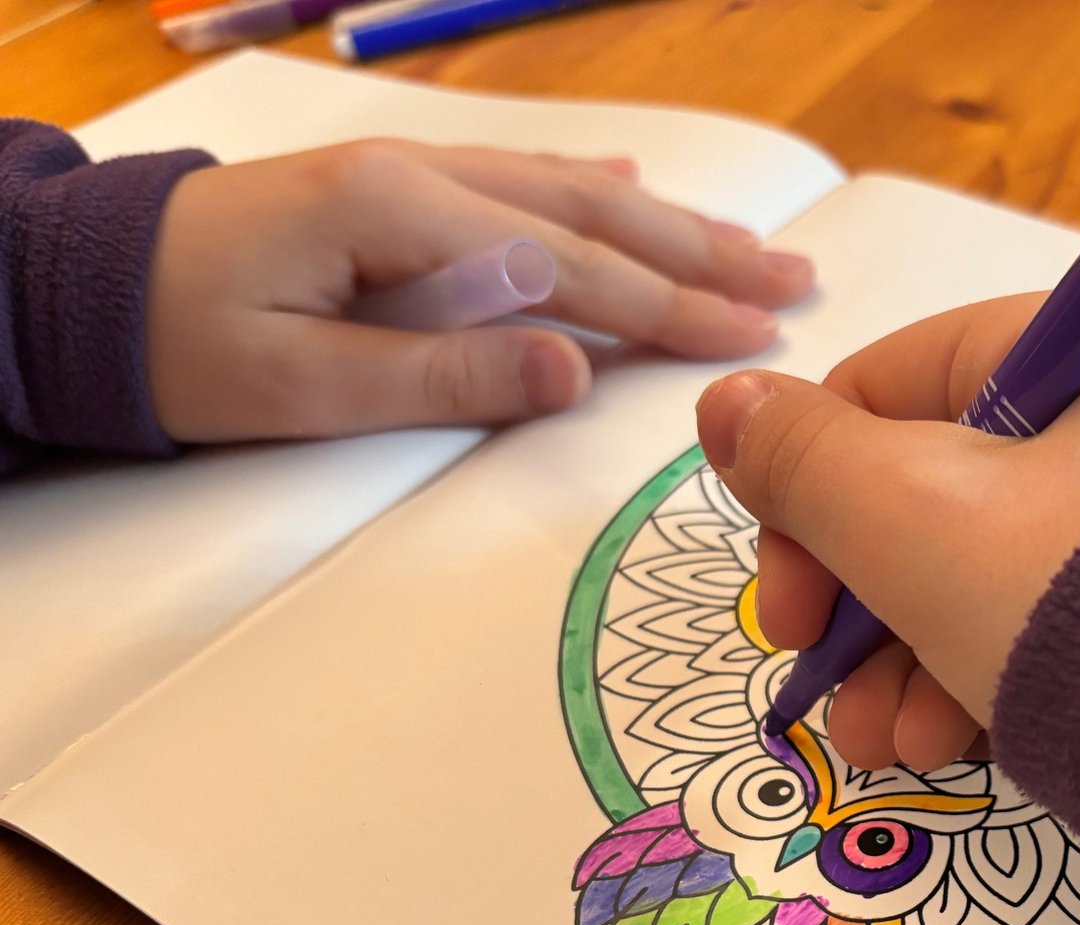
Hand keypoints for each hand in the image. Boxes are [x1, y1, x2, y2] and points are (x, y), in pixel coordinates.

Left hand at [148, 140, 813, 441]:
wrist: (77, 291)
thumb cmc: (181, 347)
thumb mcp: (306, 386)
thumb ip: (446, 374)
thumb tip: (576, 372)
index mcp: (403, 216)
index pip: (572, 267)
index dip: (671, 310)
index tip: (756, 341)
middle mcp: (421, 178)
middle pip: (592, 215)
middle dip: (701, 256)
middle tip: (795, 286)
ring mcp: (411, 176)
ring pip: (568, 192)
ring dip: (668, 225)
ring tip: (752, 249)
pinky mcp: (395, 193)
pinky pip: (518, 181)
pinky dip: (590, 190)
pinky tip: (633, 190)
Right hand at [695, 295, 1079, 771]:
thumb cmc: (1072, 594)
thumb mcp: (911, 518)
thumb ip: (802, 463)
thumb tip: (727, 403)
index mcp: (1065, 355)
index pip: (886, 391)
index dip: (805, 499)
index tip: (782, 607)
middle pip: (927, 496)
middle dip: (854, 611)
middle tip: (824, 694)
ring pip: (980, 575)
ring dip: (904, 665)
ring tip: (891, 748)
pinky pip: (1050, 626)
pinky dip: (985, 682)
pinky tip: (954, 749)